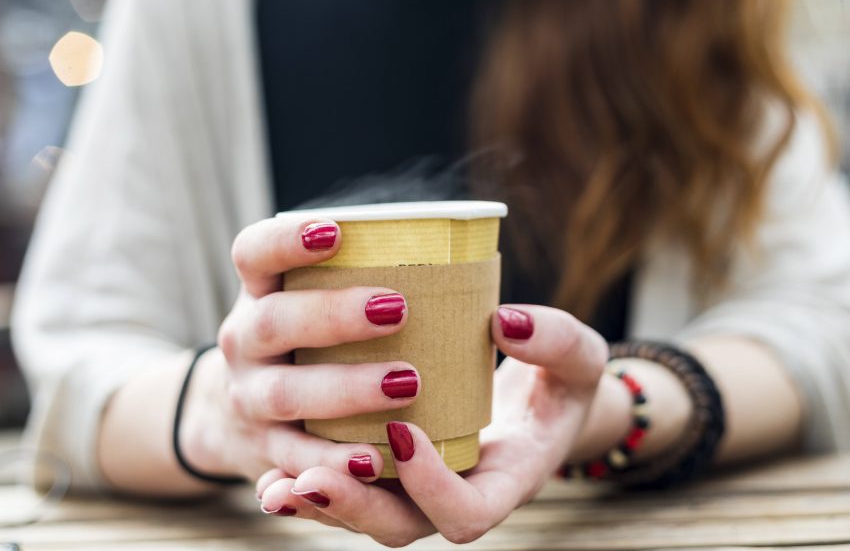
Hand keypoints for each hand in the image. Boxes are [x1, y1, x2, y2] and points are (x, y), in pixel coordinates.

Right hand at [177, 216, 418, 483]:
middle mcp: (244, 340)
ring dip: (345, 388)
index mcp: (258, 291)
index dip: (286, 240)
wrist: (241, 416)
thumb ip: (368, 278)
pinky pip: (294, 458)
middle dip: (333, 316)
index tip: (336, 232)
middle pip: (273, 322)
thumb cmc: (310, 338)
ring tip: (407, 382)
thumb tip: (468, 269)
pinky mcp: (264, 449)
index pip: (254, 253)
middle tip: (398, 309)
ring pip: (285, 393)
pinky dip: (331, 461)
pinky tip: (373, 460)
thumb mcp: (310, 299)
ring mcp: (249, 397)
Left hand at [255, 304, 608, 544]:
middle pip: (399, 526)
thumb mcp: (580, 358)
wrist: (537, 394)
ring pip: (360, 515)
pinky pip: (343, 489)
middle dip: (352, 507)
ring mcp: (415, 488)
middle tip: (314, 474)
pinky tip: (269, 476)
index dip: (432, 487)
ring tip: (279, 483)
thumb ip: (558, 342)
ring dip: (318, 502)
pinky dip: (304, 486)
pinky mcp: (386, 467)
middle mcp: (452, 494)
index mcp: (503, 481)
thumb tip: (505, 322)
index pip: (465, 513)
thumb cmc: (558, 378)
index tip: (405, 432)